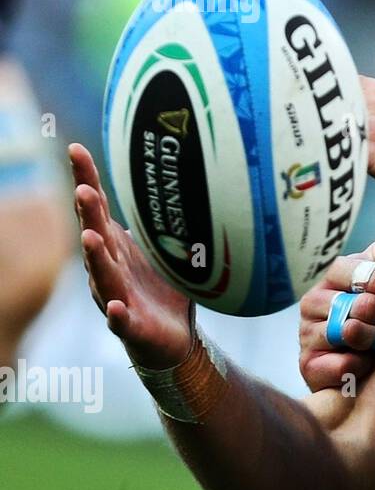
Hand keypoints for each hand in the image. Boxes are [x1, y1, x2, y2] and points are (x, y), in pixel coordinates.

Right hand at [69, 142, 191, 369]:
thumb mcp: (165, 249)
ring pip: (102, 276)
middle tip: (83, 189)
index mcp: (116, 246)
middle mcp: (109, 268)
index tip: (75, 149)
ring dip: (95, 257)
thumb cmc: (162, 289)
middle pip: (95, 235)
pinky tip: (116, 307)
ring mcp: (117, 297)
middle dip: (87, 213)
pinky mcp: (131, 327)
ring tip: (90, 238)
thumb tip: (184, 178)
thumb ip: (165, 220)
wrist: (173, 340)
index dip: (85, 179)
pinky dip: (117, 314)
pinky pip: (121, 321)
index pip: (97, 208)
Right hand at [297, 240, 374, 391]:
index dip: (368, 278)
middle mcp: (316, 303)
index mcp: (337, 278)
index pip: (342, 268)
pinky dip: (356, 366)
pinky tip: (367, 365)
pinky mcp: (310, 367)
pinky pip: (331, 365)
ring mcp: (309, 335)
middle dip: (371, 312)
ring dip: (368, 339)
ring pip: (336, 331)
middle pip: (337, 301)